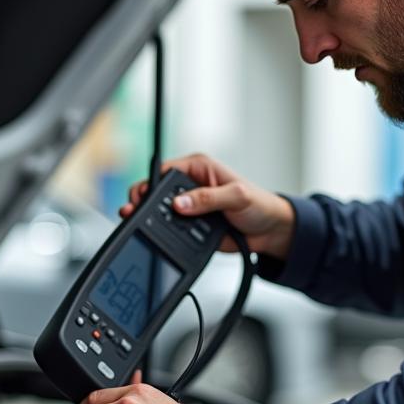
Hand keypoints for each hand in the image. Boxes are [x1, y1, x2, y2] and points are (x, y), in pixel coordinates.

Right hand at [120, 153, 294, 260]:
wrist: (270, 232)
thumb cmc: (260, 204)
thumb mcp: (236, 197)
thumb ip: (208, 198)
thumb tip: (181, 202)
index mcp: (200, 168)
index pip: (166, 171)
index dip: (151, 182)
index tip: (142, 195)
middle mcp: (192, 186)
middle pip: (157, 191)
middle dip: (144, 201)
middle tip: (134, 211)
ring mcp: (191, 207)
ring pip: (160, 211)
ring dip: (149, 218)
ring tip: (137, 223)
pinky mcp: (192, 226)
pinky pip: (171, 229)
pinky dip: (163, 233)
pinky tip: (156, 235)